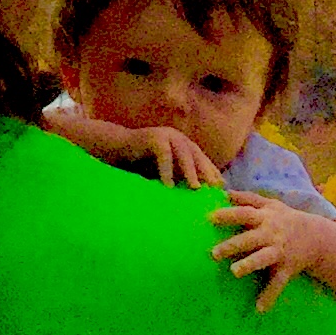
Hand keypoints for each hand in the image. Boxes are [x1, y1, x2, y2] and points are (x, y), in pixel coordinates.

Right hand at [41, 107, 223, 187]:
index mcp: (183, 145)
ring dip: (190, 171)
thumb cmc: (141, 164)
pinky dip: (167, 170)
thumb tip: (194, 199)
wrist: (116, 150)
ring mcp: (166, 135)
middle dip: (206, 172)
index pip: (202, 159)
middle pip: (197, 155)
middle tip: (213, 190)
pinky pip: (164, 155)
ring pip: (184, 153)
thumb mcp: (163, 173)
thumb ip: (178, 179)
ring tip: (195, 188)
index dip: (212, 173)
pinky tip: (168, 186)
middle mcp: (178, 137)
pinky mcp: (153, 137)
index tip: (219, 190)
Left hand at [212, 192, 331, 310]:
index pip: (244, 214)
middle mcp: (271, 234)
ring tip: (234, 272)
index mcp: (265, 218)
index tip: (210, 217)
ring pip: (263, 258)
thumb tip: (225, 192)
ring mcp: (279, 252)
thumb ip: (248, 198)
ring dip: (249, 265)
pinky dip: (269, 296)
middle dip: (233, 245)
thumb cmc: (286, 219)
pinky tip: (259, 309)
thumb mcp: (271, 205)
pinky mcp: (287, 268)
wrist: (317, 237)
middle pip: (250, 238)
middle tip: (214, 253)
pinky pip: (278, 283)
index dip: (228, 215)